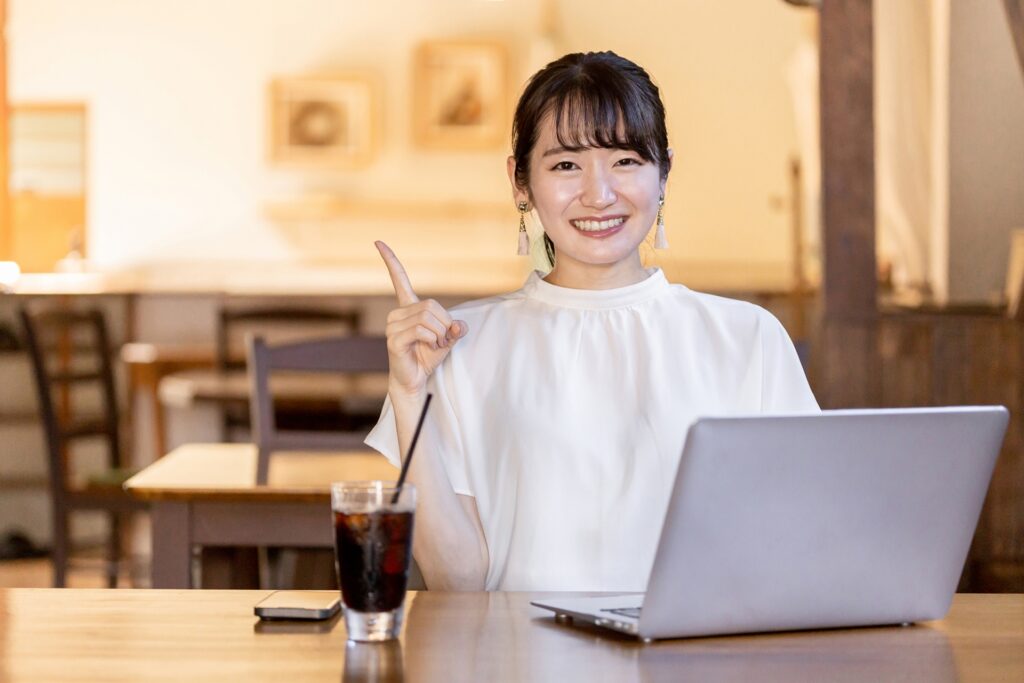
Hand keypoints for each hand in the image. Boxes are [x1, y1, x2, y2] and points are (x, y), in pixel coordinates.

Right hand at [376, 241, 468, 397]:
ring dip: (439, 334)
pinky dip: (432, 339)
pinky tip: (427, 347)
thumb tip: (460, 326)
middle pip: (431, 306)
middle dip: (444, 324)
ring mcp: (392, 326)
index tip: (378, 242)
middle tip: (442, 340)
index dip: (391, 261)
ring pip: (427, 318)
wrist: (414, 380)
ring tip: (434, 346)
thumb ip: (455, 329)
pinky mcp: (394, 340)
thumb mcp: (447, 340)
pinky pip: (421, 330)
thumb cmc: (427, 357)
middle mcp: (396, 314)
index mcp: (407, 308)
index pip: (398, 280)